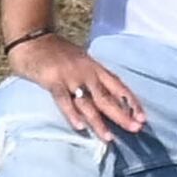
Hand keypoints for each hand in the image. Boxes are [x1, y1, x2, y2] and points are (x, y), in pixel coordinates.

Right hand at [8, 36, 145, 136]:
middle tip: (136, 129)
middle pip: (107, 97)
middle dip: (122, 114)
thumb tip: (109, 99)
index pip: (118, 86)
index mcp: (95, 68)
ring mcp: (70, 76)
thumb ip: (94, 78)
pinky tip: (80, 127)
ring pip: (87, 102)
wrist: (33, 39)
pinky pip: (63, 100)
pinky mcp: (52, 80)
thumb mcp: (82, 62)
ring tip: (109, 138)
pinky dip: (72, 113)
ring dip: (99, 121)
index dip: (131, 102)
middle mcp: (86, 72)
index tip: (143, 118)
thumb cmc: (58, 54)